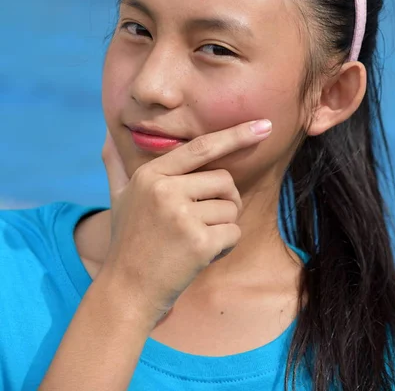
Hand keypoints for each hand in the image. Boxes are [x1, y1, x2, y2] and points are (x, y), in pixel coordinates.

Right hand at [101, 119, 271, 327]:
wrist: (126, 291)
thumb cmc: (127, 241)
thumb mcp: (118, 197)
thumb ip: (116, 164)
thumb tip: (107, 134)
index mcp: (150, 174)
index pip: (201, 147)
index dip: (236, 135)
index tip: (264, 126)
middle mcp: (164, 189)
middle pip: (224, 180)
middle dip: (224, 201)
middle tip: (203, 221)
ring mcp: (181, 215)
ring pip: (231, 208)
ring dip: (223, 226)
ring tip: (195, 239)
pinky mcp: (198, 242)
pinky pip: (233, 233)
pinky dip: (225, 246)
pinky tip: (202, 255)